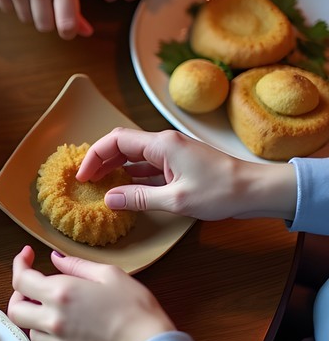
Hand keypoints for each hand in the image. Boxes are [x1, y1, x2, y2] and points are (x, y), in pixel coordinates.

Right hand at [0, 0, 92, 39]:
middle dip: (49, 20)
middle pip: (45, 25)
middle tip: (48, 4)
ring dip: (31, 9)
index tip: (68, 28)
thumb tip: (84, 31)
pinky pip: (9, 9)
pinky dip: (15, 1)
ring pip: (26, 18)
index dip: (69, 31)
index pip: (67, 23)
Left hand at [8, 246, 174, 340]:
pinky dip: (52, 334)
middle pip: (14, 310)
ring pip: (29, 330)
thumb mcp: (109, 274)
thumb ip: (77, 265)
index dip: (19, 263)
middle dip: (18, 294)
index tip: (27, 256)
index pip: (20, 279)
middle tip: (32, 286)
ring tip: (52, 307)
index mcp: (60, 294)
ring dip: (34, 316)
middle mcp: (53, 320)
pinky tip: (69, 326)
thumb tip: (55, 258)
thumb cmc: (135, 308)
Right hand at [76, 127, 297, 220]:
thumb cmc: (222, 191)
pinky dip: (133, 174)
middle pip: (122, 145)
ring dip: (116, 167)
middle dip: (101, 160)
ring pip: (135, 155)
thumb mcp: (176, 200)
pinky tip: (126, 188)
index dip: (95, 156)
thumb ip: (140, 198)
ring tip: (100, 184)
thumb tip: (109, 199)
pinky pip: (148, 164)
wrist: (258, 190)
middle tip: (86, 180)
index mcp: (161, 144)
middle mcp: (164, 143)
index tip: (83, 175)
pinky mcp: (181, 164)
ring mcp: (173, 153)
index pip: (115, 141)